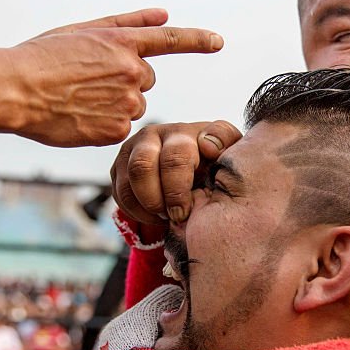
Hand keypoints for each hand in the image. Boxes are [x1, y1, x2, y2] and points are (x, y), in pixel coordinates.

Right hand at [9, 9, 223, 146]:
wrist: (13, 90)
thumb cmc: (42, 57)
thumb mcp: (84, 30)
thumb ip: (128, 23)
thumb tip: (164, 14)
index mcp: (122, 43)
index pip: (170, 40)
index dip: (198, 40)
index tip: (218, 42)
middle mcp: (130, 71)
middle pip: (146, 79)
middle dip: (125, 80)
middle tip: (88, 80)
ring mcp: (125, 102)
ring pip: (134, 105)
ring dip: (113, 103)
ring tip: (78, 98)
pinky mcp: (116, 129)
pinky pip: (121, 127)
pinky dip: (104, 124)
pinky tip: (79, 116)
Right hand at [110, 120, 241, 223]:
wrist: (194, 172)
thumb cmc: (215, 167)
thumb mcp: (229, 157)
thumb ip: (226, 145)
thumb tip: (208, 145)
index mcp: (187, 132)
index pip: (176, 155)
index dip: (179, 185)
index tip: (192, 202)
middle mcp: (158, 134)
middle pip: (144, 166)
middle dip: (159, 199)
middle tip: (177, 216)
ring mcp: (135, 147)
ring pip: (130, 180)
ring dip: (148, 206)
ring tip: (166, 216)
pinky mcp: (120, 164)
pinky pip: (120, 192)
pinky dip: (137, 211)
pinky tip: (155, 215)